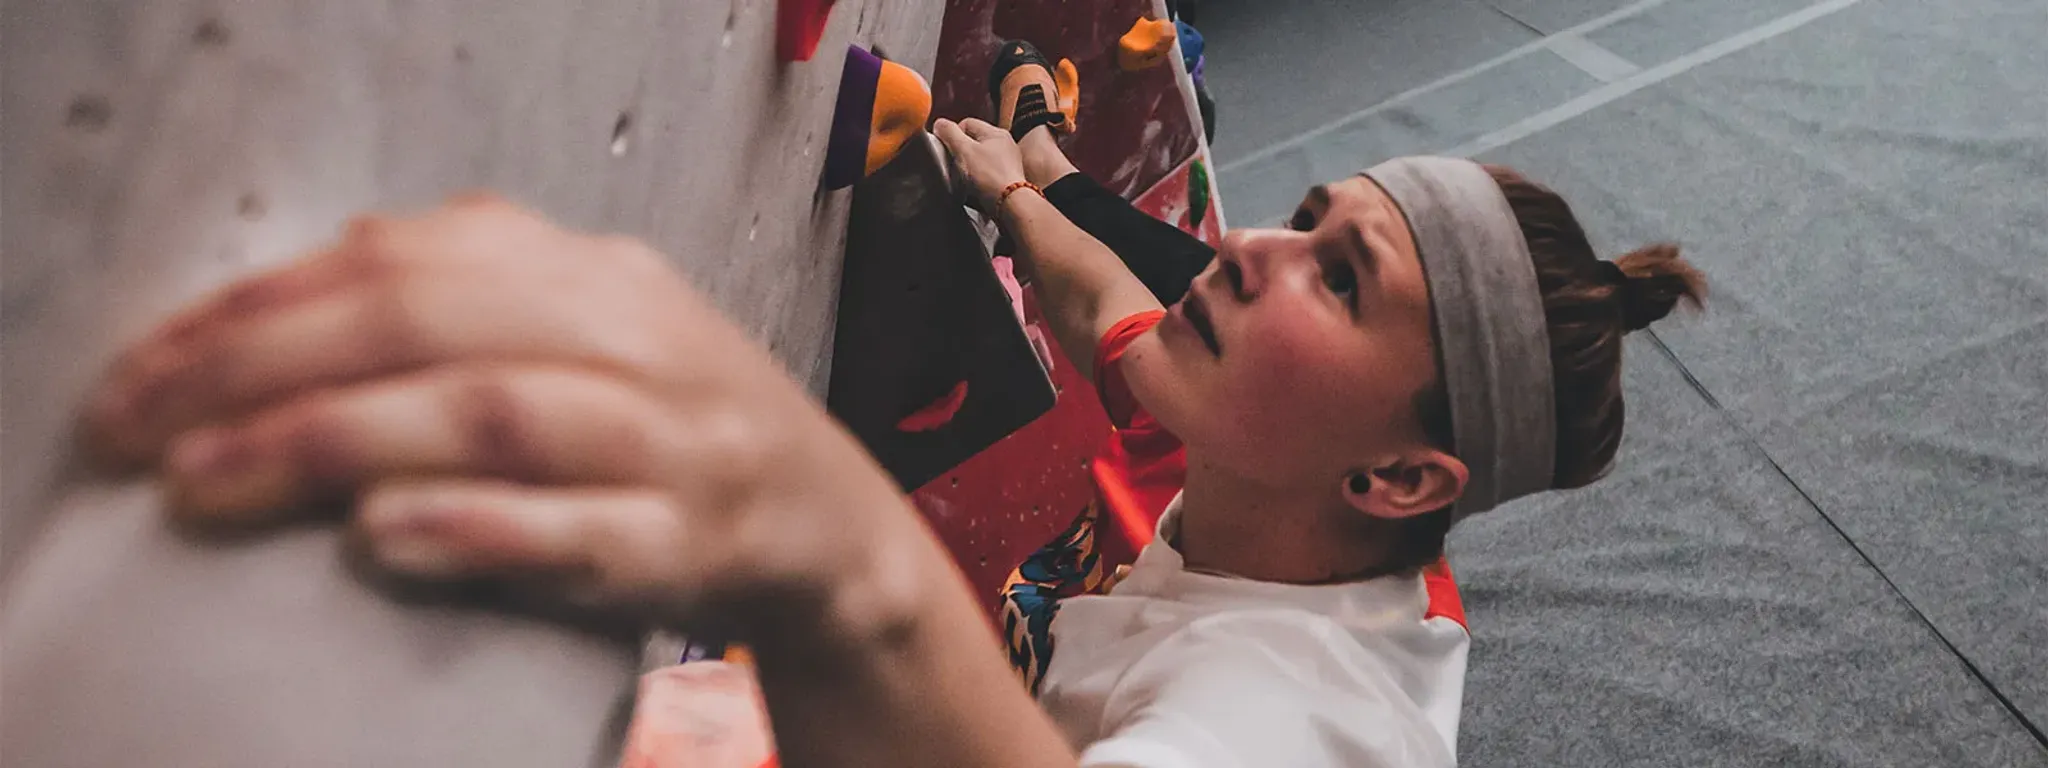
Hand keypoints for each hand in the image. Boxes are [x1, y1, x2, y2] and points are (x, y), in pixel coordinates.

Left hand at [81, 194, 928, 632]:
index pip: (407, 259)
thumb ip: (482, 287)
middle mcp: (634, 339)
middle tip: (151, 430)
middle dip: (269, 369)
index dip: (262, 305)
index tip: (152, 367)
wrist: (831, 523)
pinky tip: (385, 538)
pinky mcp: (689, 546)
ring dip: (341, 443)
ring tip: (220, 481)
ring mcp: (668, 441)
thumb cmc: (683, 429)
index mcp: (598, 275)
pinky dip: (478, 531)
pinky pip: (583, 533)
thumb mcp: (596, 328)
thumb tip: (317, 271)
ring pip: (495, 414)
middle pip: (435, 322)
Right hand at [932, 118, 1028, 208]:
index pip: (966, 123)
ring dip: (969, 168)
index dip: (952, 135)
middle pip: (973, 142)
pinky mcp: (1006, 180)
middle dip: (960, 153)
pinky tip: (975, 187)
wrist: (1010, 205)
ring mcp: (1007, 163)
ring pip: (979, 159)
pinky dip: (978, 180)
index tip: (947, 148)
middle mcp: (1005, 145)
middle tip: (955, 165)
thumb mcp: (964, 150)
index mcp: (996, 133)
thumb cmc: (990, 177)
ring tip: (965, 179)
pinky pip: (986, 174)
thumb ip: (949, 133)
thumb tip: (940, 124)